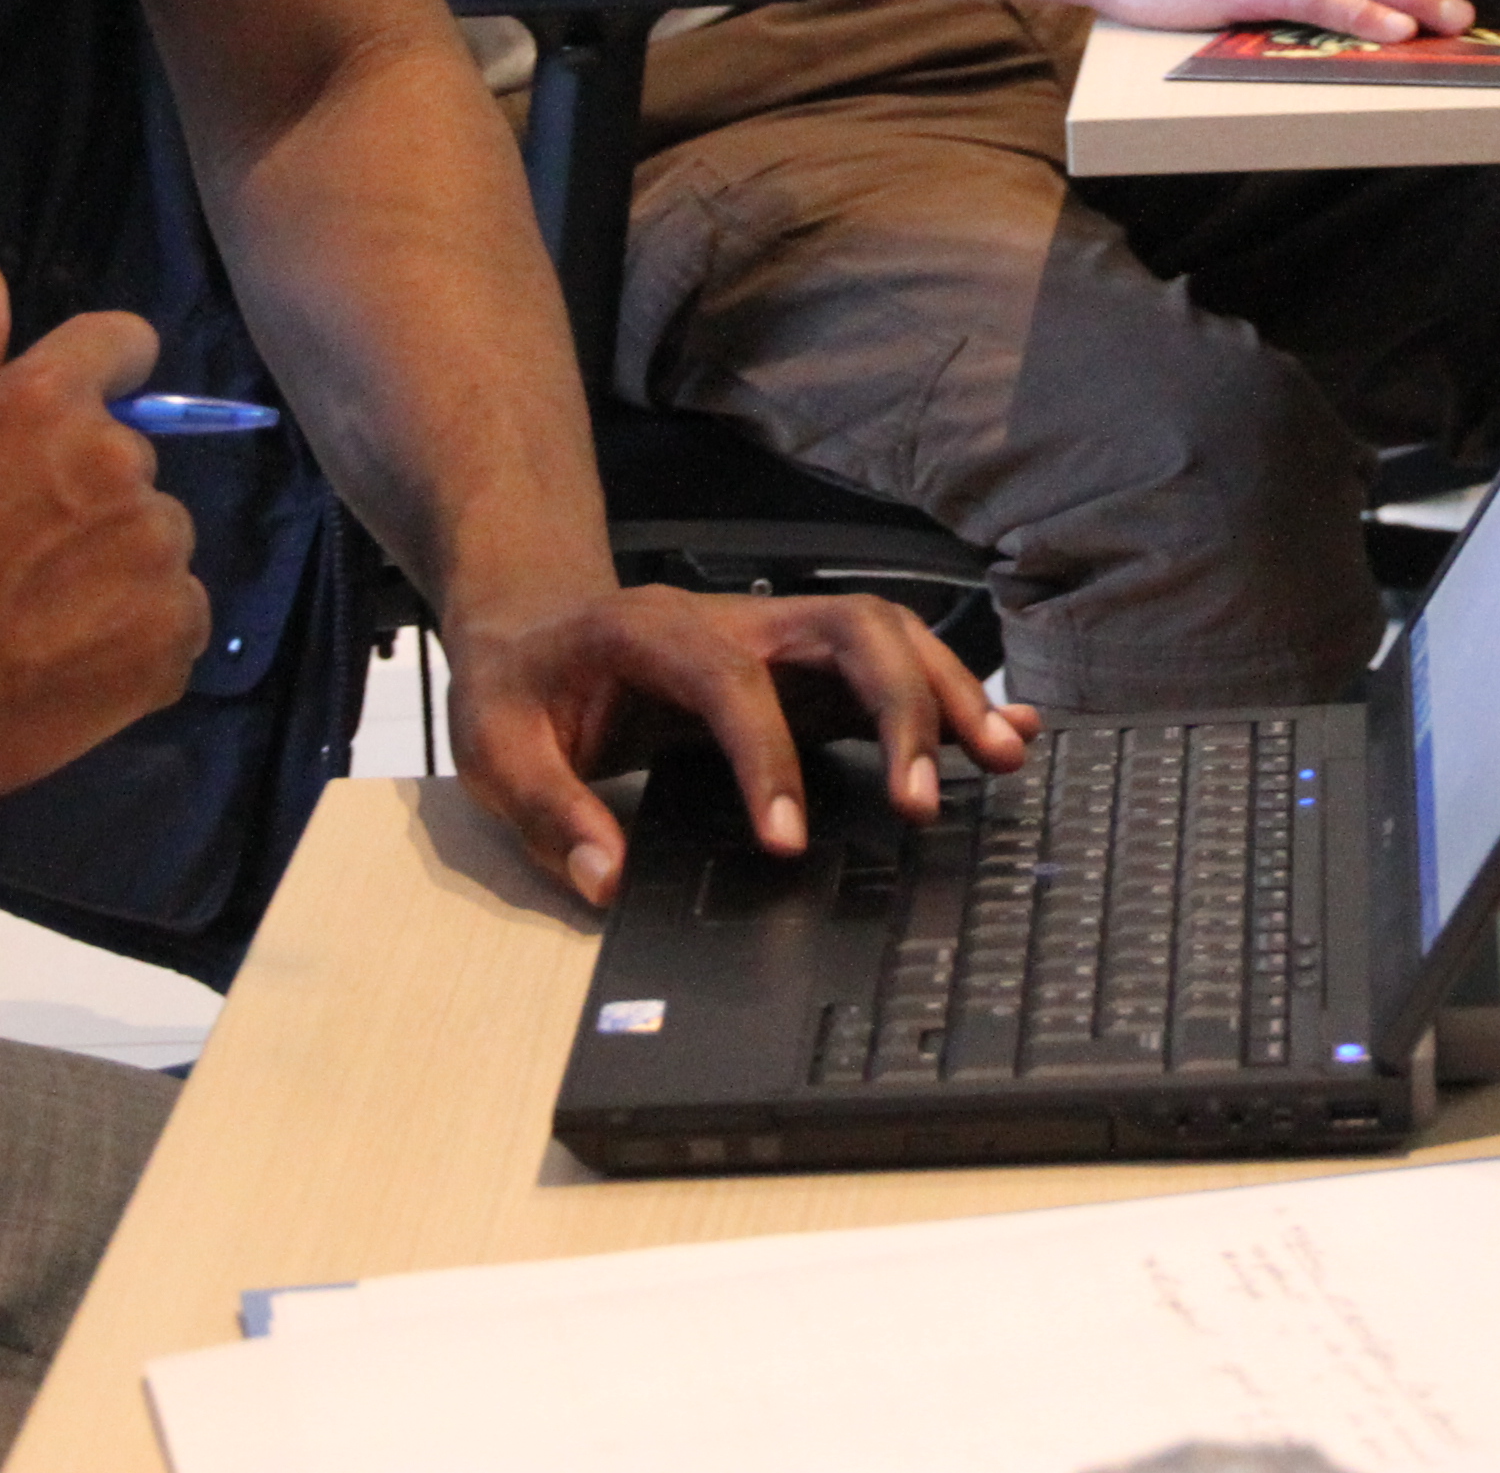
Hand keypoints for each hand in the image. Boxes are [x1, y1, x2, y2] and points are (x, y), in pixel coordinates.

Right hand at [0, 261, 211, 828]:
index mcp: (49, 404)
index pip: (123, 345)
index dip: (99, 376)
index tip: (70, 419)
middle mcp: (119, 465)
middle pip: (131, 459)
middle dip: (89, 490)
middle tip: (21, 549)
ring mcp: (157, 553)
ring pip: (156, 538)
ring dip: (117, 563)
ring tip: (39, 615)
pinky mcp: (177, 633)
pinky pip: (176, 612)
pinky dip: (139, 632)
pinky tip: (72, 658)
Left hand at [444, 581, 1037, 902]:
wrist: (531, 622)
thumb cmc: (517, 683)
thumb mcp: (494, 749)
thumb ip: (549, 813)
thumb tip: (606, 880)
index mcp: (656, 632)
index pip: (734, 684)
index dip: (767, 759)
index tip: (785, 843)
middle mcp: (735, 620)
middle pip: (847, 630)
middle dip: (899, 707)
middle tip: (924, 800)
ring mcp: (777, 635)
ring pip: (886, 636)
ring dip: (946, 693)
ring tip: (1001, 757)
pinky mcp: (803, 665)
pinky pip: (889, 663)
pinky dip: (949, 690)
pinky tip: (1006, 725)